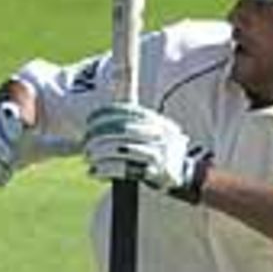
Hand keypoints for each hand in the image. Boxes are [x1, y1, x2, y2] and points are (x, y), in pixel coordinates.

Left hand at [84, 104, 212, 203]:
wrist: (187, 174)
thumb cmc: (161, 151)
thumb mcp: (154, 131)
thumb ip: (136, 119)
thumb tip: (115, 97)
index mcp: (157, 123)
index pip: (129, 112)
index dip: (107, 114)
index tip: (90, 120)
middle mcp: (159, 136)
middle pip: (123, 131)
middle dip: (99, 135)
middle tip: (85, 142)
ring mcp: (158, 154)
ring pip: (122, 150)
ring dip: (100, 154)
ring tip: (88, 156)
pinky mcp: (154, 173)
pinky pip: (125, 170)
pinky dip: (106, 170)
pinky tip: (94, 171)